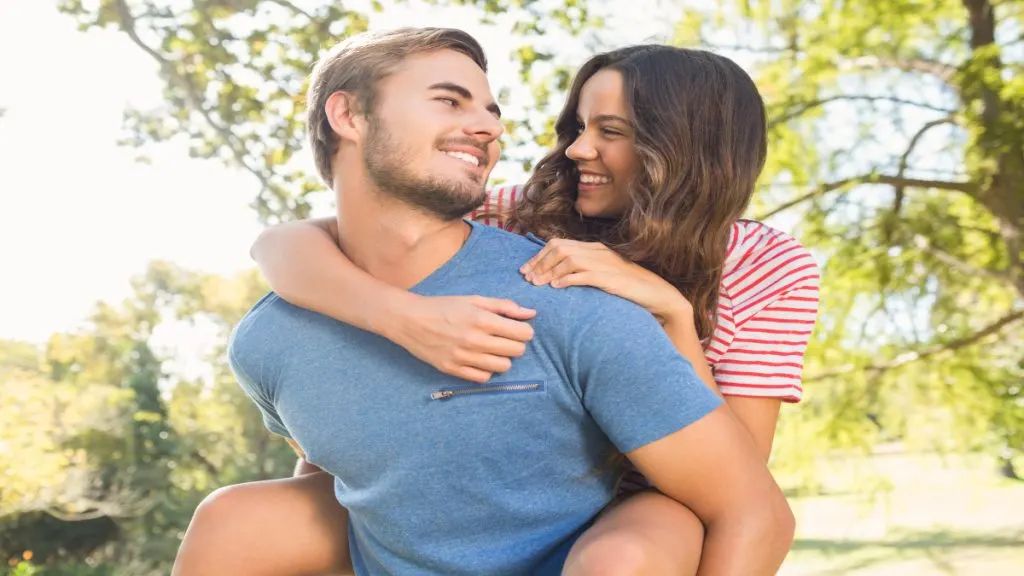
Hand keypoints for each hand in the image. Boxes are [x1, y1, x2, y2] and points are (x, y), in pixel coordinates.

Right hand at [391, 295, 536, 382]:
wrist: (409, 320)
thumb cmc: (443, 306)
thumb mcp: (474, 300)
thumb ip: (504, 306)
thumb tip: (531, 314)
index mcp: (482, 320)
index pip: (523, 334)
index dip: (524, 331)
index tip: (516, 329)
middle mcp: (475, 340)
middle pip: (517, 351)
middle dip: (515, 344)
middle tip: (504, 338)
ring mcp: (464, 357)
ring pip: (503, 367)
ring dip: (502, 358)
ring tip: (491, 349)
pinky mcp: (453, 370)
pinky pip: (483, 378)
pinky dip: (486, 369)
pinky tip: (479, 359)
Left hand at [520, 238, 691, 323]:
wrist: (658, 295)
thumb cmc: (628, 289)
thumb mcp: (603, 276)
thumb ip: (583, 272)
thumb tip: (556, 278)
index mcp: (595, 248)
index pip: (559, 244)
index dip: (539, 256)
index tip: (526, 270)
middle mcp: (598, 251)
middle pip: (559, 249)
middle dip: (539, 263)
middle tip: (527, 278)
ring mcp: (605, 263)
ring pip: (568, 259)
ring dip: (549, 271)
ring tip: (538, 284)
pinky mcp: (611, 278)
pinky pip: (585, 274)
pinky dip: (568, 279)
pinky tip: (557, 287)